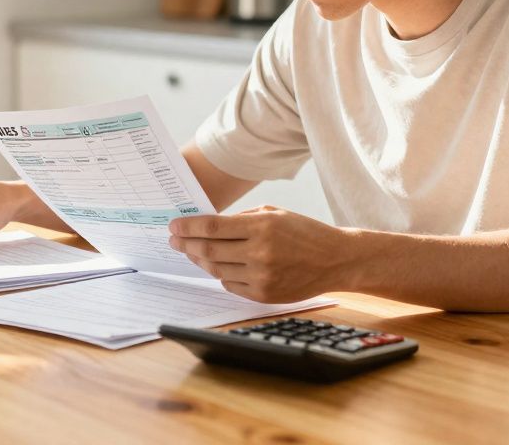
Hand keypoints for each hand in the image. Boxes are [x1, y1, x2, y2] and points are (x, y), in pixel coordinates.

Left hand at [169, 205, 349, 303]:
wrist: (335, 260)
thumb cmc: (304, 232)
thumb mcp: (274, 213)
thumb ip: (242, 219)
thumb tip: (207, 225)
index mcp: (262, 226)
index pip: (212, 227)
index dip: (188, 227)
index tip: (173, 226)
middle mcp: (260, 252)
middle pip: (209, 250)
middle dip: (186, 244)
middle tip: (174, 240)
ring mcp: (261, 276)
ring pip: (217, 269)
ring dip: (200, 260)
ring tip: (192, 252)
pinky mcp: (264, 294)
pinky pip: (231, 285)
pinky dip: (221, 274)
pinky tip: (216, 265)